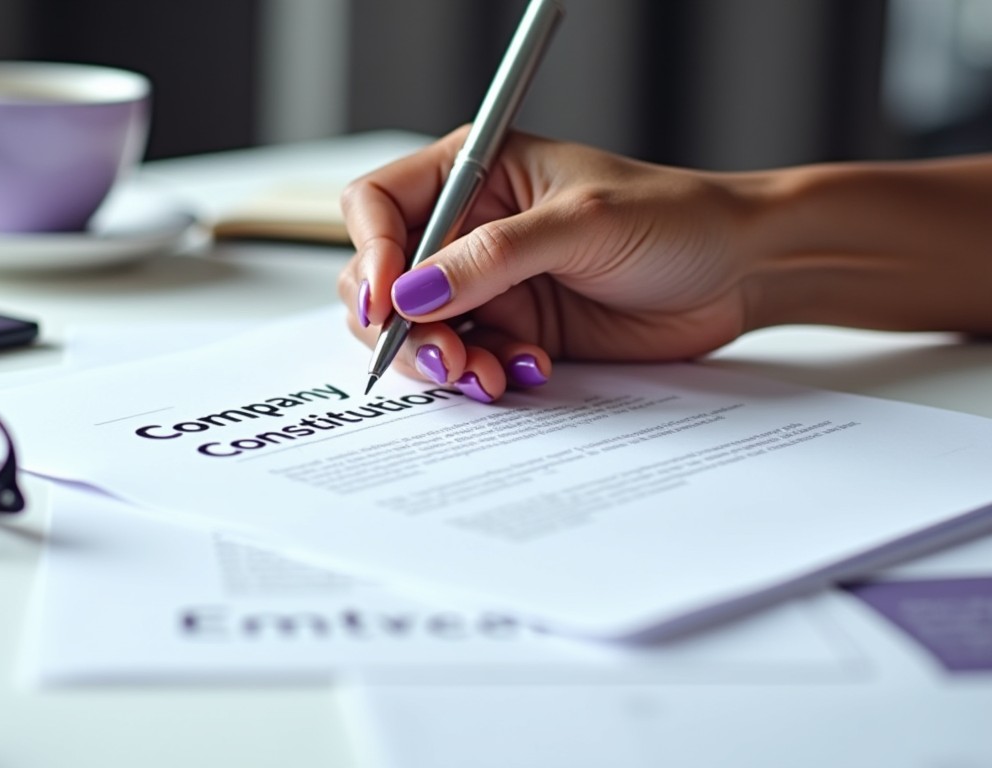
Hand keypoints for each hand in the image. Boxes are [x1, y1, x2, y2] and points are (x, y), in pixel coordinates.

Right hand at [338, 127, 767, 401]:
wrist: (739, 272)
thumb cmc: (675, 218)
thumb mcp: (582, 224)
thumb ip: (493, 257)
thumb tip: (412, 292)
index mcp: (474, 173)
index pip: (378, 206)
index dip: (369, 253)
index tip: (385, 301)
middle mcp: (469, 228)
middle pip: (381, 278)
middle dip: (400, 324)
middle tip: (444, 354)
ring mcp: (487, 284)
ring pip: (416, 329)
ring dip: (440, 359)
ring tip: (486, 374)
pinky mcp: (513, 330)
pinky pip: (465, 360)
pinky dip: (482, 374)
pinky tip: (526, 371)